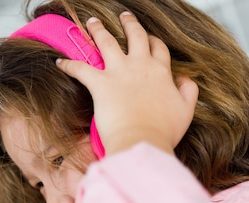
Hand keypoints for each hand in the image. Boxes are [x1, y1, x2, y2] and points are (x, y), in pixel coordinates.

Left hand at [56, 12, 198, 155]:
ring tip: (92, 22)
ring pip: (107, 42)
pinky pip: (80, 69)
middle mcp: (140, 66)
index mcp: (161, 72)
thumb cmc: (163, 131)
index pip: (158, 49)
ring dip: (98, 30)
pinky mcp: (100, 84)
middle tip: (124, 16)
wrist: (142, 140)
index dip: (153, 42)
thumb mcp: (186, 110)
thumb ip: (188, 91)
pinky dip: (69, 65)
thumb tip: (185, 79)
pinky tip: (60, 63)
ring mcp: (119, 72)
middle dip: (129, 24)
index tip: (150, 39)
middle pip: (135, 36)